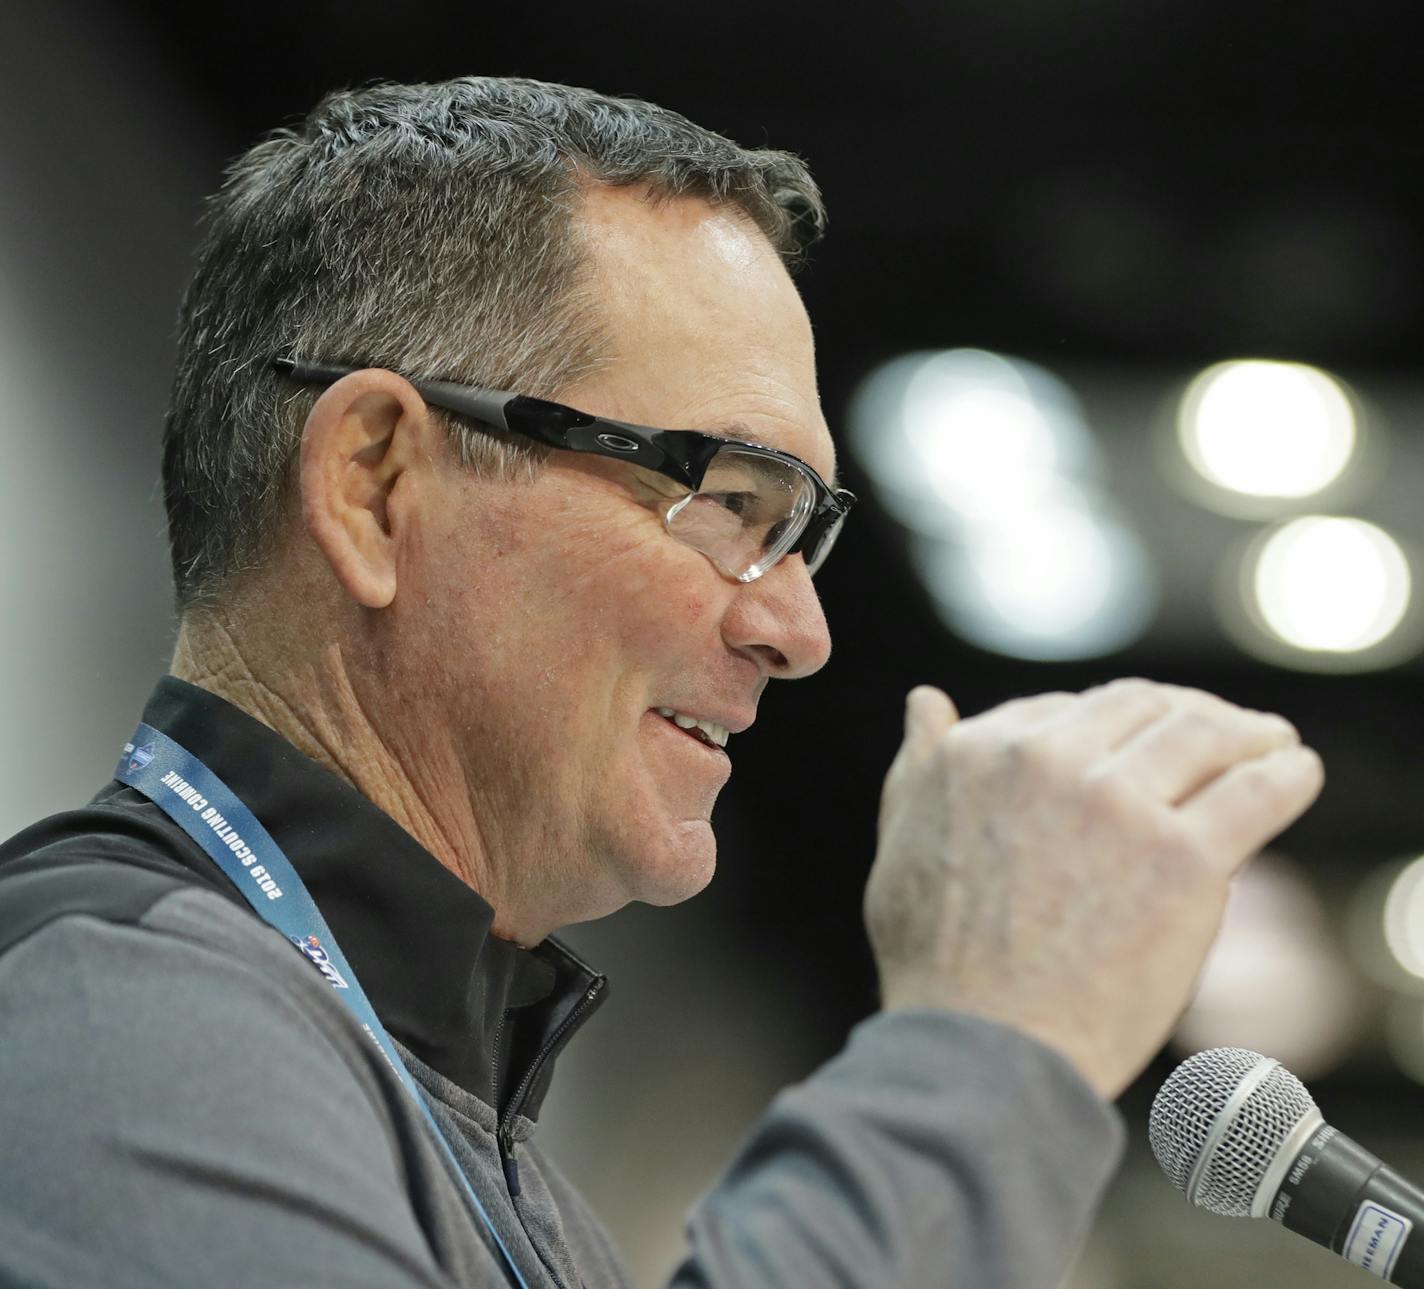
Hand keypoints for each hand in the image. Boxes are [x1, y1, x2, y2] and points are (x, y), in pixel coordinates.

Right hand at [863, 678, 1324, 1099]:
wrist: (984, 1048)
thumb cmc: (935, 961)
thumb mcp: (900, 842)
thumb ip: (917, 766)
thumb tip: (926, 702)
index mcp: (979, 752)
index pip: (1066, 708)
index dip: (1109, 723)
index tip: (1138, 745)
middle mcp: (1047, 760)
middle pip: (1140, 708)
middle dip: (1183, 713)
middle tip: (1220, 732)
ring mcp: (1118, 805)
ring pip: (1203, 734)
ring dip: (1246, 732)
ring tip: (1270, 744)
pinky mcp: (1183, 859)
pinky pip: (1256, 793)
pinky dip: (1287, 774)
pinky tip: (1296, 770)